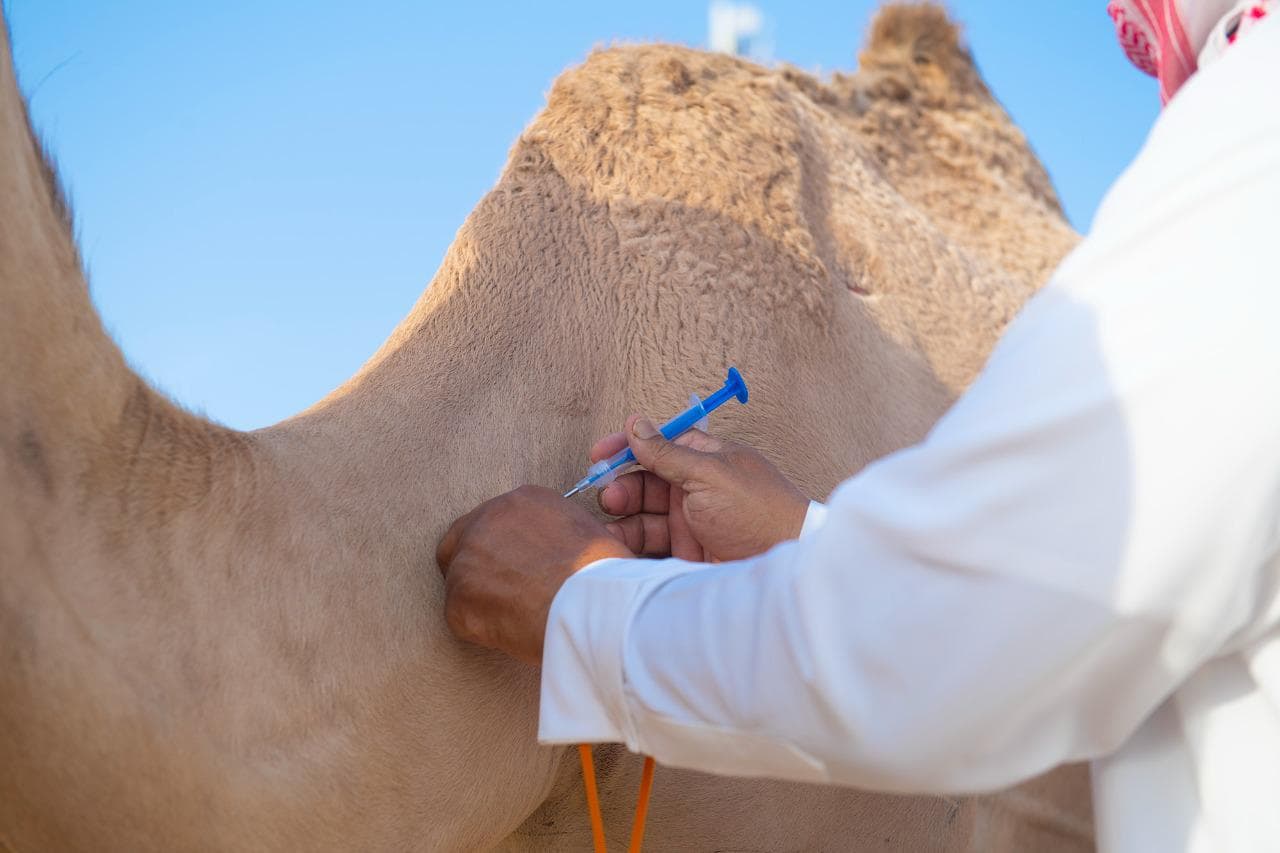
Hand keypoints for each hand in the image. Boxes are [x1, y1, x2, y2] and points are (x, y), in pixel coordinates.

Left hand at [436, 485, 631, 664]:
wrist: (591, 603)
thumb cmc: (601, 575)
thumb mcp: (583, 532)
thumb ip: (552, 534)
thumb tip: (547, 555)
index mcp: (520, 501)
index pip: (492, 520)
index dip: (500, 547)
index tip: (511, 566)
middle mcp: (486, 521)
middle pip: (460, 543)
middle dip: (475, 567)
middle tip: (499, 592)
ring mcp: (467, 560)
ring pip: (460, 583)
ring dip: (482, 601)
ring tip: (518, 618)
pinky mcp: (458, 601)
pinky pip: (462, 618)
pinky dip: (482, 629)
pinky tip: (513, 631)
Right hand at [592, 415, 808, 561]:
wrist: (785, 562)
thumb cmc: (758, 511)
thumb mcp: (710, 474)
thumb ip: (668, 452)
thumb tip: (638, 423)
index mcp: (705, 459)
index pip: (659, 444)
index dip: (628, 447)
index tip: (600, 454)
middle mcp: (696, 487)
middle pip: (645, 480)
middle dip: (622, 487)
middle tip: (608, 497)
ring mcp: (691, 520)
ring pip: (644, 514)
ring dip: (624, 518)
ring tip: (612, 528)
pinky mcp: (687, 552)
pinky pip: (651, 544)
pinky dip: (632, 545)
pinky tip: (619, 547)